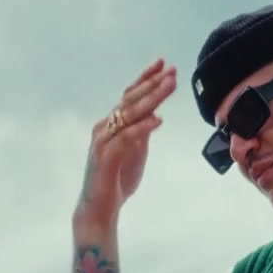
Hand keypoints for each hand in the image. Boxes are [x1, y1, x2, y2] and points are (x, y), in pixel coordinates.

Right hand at [75, 59, 177, 227]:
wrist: (100, 208)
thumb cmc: (117, 178)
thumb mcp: (136, 150)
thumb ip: (142, 132)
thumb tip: (155, 115)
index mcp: (113, 124)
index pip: (130, 96)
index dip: (146, 79)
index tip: (164, 64)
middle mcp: (105, 127)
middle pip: (131, 100)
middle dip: (152, 84)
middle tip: (172, 71)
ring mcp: (103, 140)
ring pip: (128, 114)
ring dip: (150, 98)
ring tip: (169, 86)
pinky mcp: (105, 157)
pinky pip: (125, 138)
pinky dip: (141, 128)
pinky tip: (157, 120)